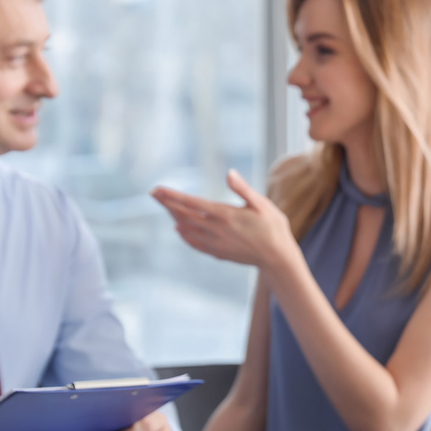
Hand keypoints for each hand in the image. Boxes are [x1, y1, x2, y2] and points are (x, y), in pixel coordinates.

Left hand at [151, 170, 298, 270]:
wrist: (278, 258)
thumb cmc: (273, 228)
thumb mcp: (262, 204)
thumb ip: (243, 189)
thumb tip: (229, 173)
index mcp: (225, 214)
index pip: (191, 203)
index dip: (172, 196)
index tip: (157, 189)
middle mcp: (216, 229)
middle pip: (183, 215)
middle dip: (167, 204)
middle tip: (153, 194)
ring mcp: (215, 243)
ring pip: (187, 229)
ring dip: (174, 217)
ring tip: (165, 208)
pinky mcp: (218, 253)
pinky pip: (195, 243)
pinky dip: (184, 235)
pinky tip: (179, 230)